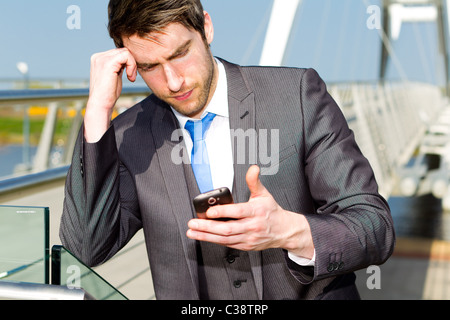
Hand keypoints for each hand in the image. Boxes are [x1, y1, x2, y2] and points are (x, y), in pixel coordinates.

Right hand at [84, 48, 136, 141]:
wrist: (101, 104)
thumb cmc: (108, 94)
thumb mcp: (115, 76)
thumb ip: (119, 66)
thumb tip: (129, 60)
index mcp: (99, 59)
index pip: (118, 52)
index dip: (128, 62)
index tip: (130, 75)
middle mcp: (98, 57)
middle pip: (122, 50)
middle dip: (131, 63)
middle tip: (132, 77)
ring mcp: (101, 59)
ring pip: (125, 52)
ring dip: (132, 65)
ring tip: (131, 77)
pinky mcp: (108, 63)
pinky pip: (126, 55)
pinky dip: (132, 65)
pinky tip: (130, 77)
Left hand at [187, 165, 314, 258]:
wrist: (284, 231)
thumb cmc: (271, 212)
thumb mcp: (264, 194)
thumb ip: (254, 181)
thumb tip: (253, 168)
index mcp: (256, 211)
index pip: (238, 212)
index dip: (222, 212)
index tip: (209, 211)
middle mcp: (252, 226)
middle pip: (227, 228)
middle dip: (208, 227)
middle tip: (193, 223)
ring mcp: (248, 238)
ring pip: (225, 238)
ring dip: (207, 236)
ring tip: (193, 231)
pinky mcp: (245, 246)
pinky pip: (227, 244)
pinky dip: (214, 241)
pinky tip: (203, 236)